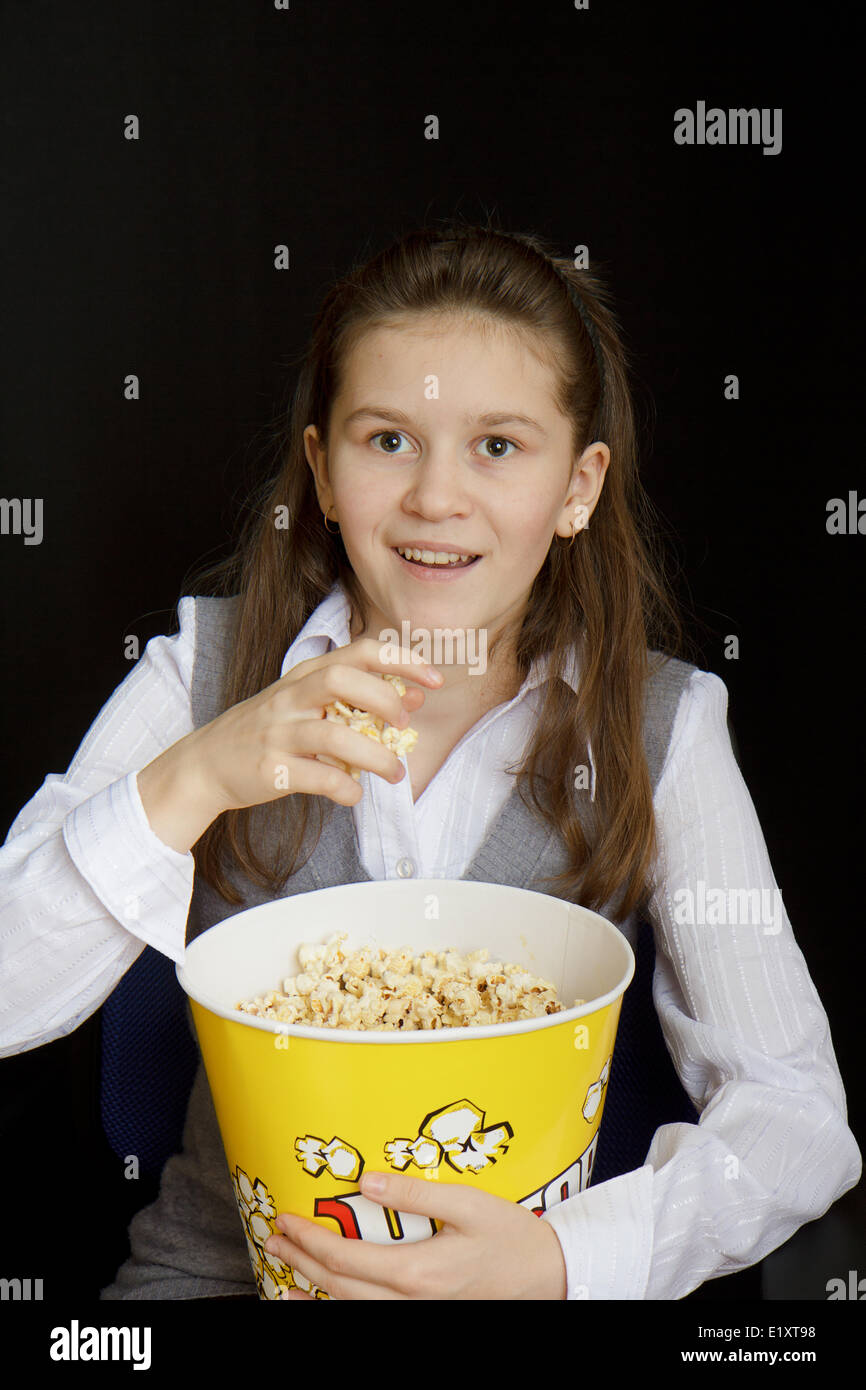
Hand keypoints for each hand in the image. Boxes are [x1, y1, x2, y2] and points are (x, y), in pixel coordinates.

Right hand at [137, 639, 440, 850]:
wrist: (206, 763)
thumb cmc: (270, 731)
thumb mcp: (308, 704)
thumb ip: (358, 700)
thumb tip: (414, 697)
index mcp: (305, 676)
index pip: (359, 652)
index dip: (401, 661)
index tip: (433, 680)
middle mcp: (291, 697)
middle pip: (341, 679)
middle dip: (383, 699)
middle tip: (404, 724)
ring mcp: (278, 732)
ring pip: (333, 734)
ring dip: (374, 755)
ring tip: (395, 772)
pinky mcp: (269, 768)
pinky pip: (316, 776)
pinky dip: (344, 788)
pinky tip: (355, 794)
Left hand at [264, 1170, 567, 1300]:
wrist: (548, 1276)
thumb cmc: (511, 1237)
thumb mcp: (467, 1203)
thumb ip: (414, 1193)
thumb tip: (366, 1180)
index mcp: (417, 1272)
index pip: (345, 1260)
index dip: (308, 1241)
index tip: (286, 1221)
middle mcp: (411, 1302)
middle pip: (339, 1288)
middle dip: (302, 1264)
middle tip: (275, 1240)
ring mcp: (418, 1316)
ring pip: (351, 1310)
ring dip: (314, 1292)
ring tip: (286, 1275)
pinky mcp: (426, 1316)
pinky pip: (372, 1316)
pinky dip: (343, 1306)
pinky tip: (328, 1298)